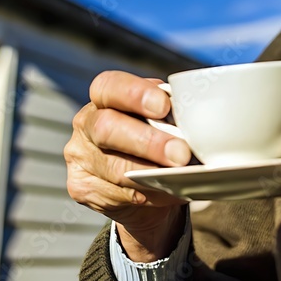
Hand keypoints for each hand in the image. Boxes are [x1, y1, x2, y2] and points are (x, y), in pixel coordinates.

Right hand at [65, 70, 191, 260]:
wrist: (142, 184)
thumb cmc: (157, 138)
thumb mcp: (163, 119)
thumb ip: (171, 114)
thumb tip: (200, 121)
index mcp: (104, 97)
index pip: (109, 86)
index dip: (135, 93)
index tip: (164, 106)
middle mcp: (85, 124)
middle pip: (107, 128)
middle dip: (147, 142)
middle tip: (181, 153)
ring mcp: (80, 157)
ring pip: (114, 168)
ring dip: (151, 174)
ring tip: (181, 177)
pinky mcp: (80, 187)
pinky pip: (115, 194)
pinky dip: (148, 195)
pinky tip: (169, 192)